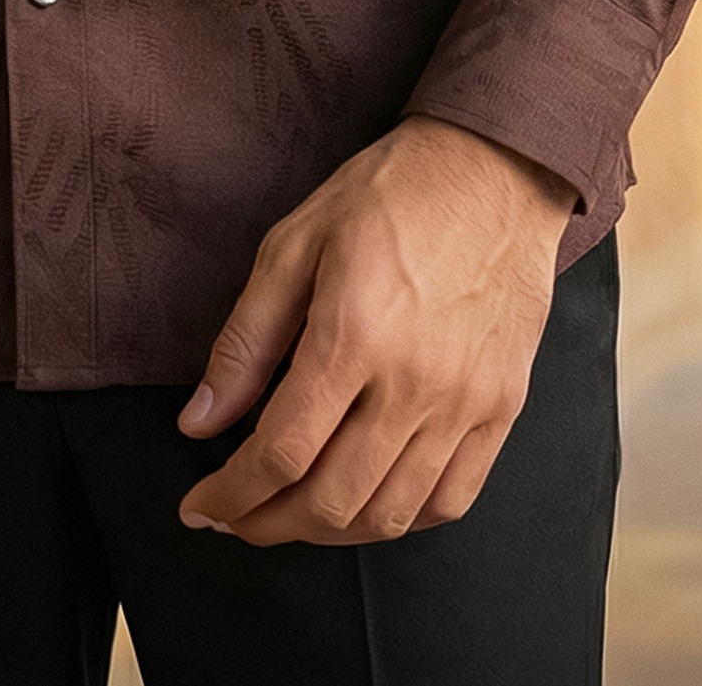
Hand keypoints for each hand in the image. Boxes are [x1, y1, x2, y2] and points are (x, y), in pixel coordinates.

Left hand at [174, 116, 575, 546]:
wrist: (494, 169)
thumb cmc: (387, 195)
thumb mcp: (294, 244)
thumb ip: (245, 341)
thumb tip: (199, 421)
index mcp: (353, 336)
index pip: (281, 453)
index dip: (231, 495)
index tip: (199, 506)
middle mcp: (415, 384)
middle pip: (332, 500)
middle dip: (268, 523)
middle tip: (235, 517)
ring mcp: (466, 404)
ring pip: (390, 515)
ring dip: (329, 532)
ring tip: (292, 513)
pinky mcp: (503, 409)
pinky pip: (451, 501)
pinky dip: (400, 519)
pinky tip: (366, 502)